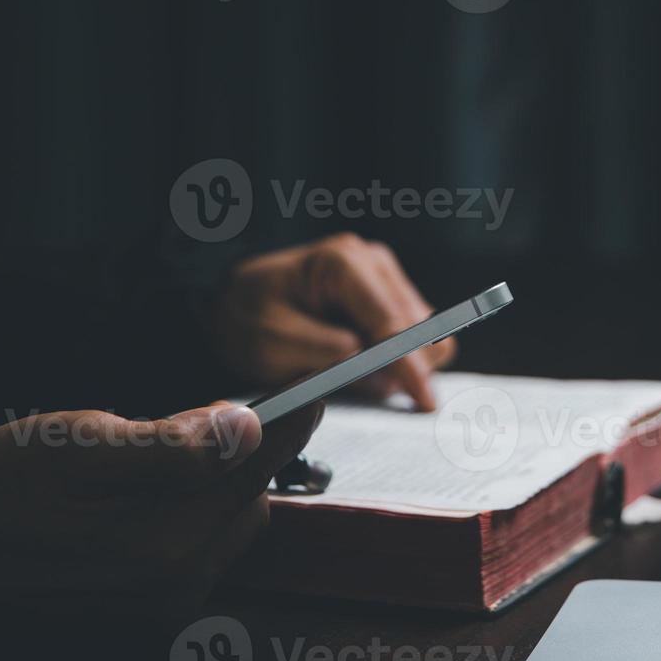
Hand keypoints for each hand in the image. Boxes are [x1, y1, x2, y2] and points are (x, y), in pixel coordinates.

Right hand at [0, 401, 321, 620]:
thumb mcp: (76, 442)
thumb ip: (169, 443)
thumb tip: (245, 429)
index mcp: (161, 541)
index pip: (252, 470)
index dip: (286, 422)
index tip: (311, 389)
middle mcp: (174, 583)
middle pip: (249, 496)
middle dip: (238, 450)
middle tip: (204, 413)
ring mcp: (165, 603)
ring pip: (230, 520)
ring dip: (214, 481)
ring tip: (161, 453)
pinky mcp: (155, 609)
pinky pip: (204, 543)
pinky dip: (194, 509)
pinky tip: (148, 491)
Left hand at [210, 234, 456, 410]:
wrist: (236, 303)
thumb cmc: (249, 318)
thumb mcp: (272, 345)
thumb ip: (328, 358)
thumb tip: (383, 378)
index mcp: (341, 263)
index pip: (389, 320)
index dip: (409, 363)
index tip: (423, 399)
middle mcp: (372, 262)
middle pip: (419, 324)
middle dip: (408, 365)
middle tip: (377, 394)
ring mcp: (383, 277)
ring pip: (423, 331)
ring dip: (402, 363)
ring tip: (361, 379)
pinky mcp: (388, 296)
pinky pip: (412, 334)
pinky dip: (398, 358)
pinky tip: (367, 367)